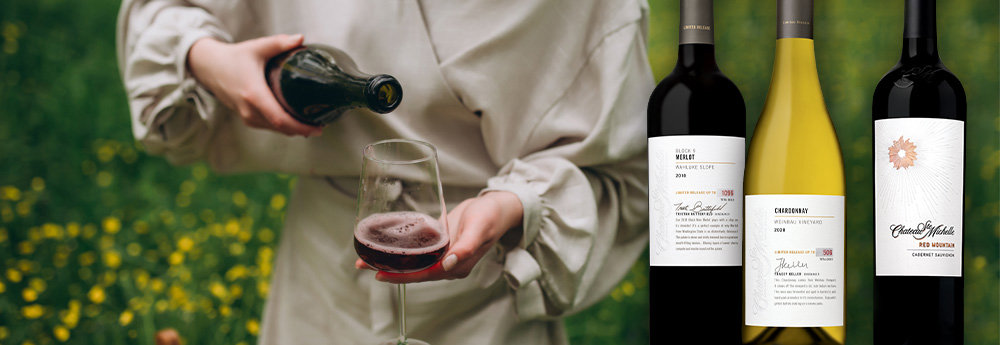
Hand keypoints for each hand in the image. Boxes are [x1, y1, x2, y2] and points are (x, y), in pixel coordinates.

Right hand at [187, 34, 321, 136]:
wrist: (210, 67)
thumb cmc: (235, 57)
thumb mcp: (257, 47)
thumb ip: (280, 43)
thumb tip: (301, 38)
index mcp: (254, 95)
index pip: (281, 119)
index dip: (301, 127)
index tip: (318, 128)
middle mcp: (250, 110)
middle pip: (281, 128)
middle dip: (302, 130)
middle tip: (321, 125)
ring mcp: (247, 117)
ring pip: (276, 129)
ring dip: (294, 129)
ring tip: (313, 123)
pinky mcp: (247, 118)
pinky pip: (269, 127)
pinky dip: (284, 127)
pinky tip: (296, 121)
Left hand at [355, 191, 523, 282]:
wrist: (497, 207)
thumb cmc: (491, 217)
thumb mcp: (479, 229)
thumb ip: (465, 247)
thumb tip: (448, 264)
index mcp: (456, 266)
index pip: (423, 275)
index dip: (401, 276)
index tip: (379, 273)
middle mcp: (448, 264)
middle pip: (414, 271)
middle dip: (389, 269)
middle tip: (361, 262)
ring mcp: (443, 255)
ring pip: (413, 261)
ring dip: (392, 259)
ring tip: (367, 255)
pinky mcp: (440, 244)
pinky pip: (418, 250)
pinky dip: (402, 249)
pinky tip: (387, 244)